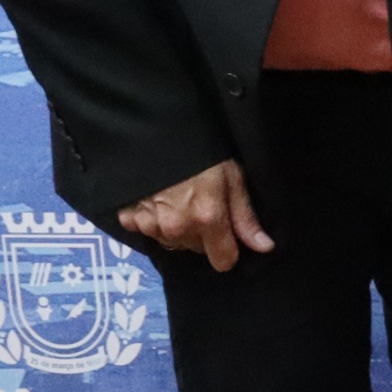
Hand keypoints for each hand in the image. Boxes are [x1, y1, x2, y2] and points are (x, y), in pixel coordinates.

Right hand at [119, 160, 271, 271]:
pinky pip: (142, 230)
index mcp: (207, 219)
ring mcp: (149, 223)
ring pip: (171, 242)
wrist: (153, 130)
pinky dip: (149, 220)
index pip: (223, 260)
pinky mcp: (127, 215)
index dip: (229, 251)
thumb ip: (245, 216)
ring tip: (178, 200)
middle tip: (202, 206)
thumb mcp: (232, 177)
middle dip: (203, 235)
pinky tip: (155, 200)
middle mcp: (177, 228)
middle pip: (197, 250)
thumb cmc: (201, 151)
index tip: (229, 237)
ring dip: (177, 229)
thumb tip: (264, 247)